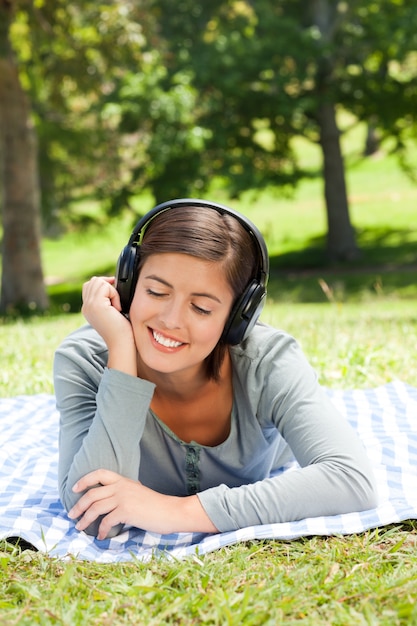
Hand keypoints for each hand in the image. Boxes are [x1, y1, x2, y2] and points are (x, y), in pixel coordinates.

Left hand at [68, 469, 217, 538]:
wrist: (170, 511)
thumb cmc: (155, 505)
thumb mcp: (137, 492)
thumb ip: (123, 493)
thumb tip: (107, 502)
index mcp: (123, 480)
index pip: (99, 473)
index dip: (85, 480)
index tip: (75, 489)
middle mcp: (121, 487)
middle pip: (92, 494)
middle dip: (79, 506)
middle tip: (71, 515)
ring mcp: (123, 498)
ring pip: (95, 508)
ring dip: (85, 519)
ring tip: (80, 527)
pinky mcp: (126, 511)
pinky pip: (106, 521)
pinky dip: (100, 530)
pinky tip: (100, 536)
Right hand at [82, 277, 136, 373]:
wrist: (121, 343)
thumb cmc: (122, 330)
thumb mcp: (112, 311)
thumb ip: (108, 299)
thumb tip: (112, 283)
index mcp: (88, 309)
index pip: (90, 286)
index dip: (104, 286)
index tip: (115, 297)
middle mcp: (85, 307)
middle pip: (94, 281)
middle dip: (108, 286)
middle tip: (116, 302)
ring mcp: (89, 305)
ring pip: (99, 282)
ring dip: (112, 291)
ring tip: (116, 307)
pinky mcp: (96, 305)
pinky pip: (106, 287)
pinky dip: (115, 295)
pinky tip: (117, 309)